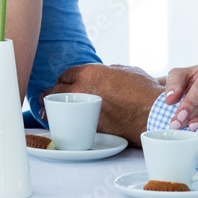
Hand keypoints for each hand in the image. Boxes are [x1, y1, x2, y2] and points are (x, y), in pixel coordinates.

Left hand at [45, 64, 163, 146]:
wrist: (151, 113)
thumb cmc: (143, 90)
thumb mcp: (125, 71)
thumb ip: (108, 71)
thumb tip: (103, 74)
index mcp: (90, 72)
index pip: (67, 74)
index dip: (64, 79)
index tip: (62, 83)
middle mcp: (82, 89)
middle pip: (57, 90)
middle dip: (51, 93)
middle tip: (47, 97)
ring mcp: (83, 109)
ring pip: (59, 107)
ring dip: (51, 108)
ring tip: (46, 111)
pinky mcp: (88, 126)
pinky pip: (69, 122)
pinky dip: (63, 122)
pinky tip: (61, 123)